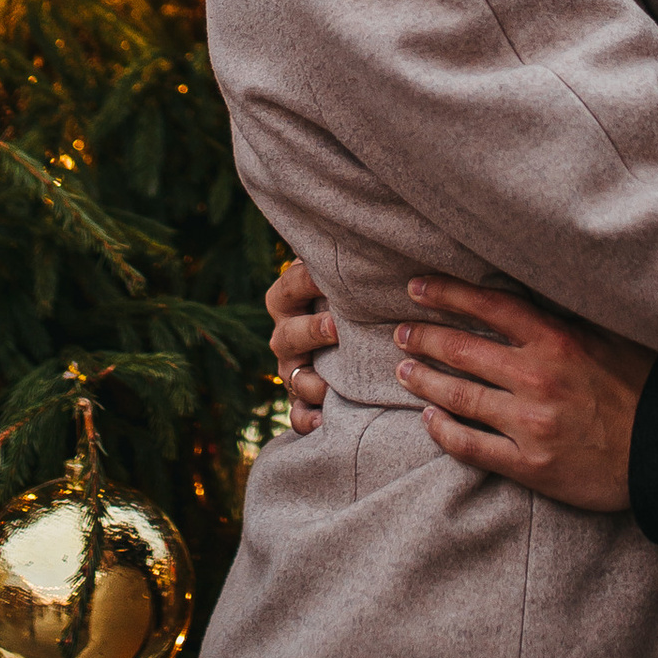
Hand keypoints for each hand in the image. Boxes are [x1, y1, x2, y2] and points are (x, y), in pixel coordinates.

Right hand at [263, 254, 337, 435]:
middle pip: (287, 335)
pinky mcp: (303, 398)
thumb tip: (371, 236)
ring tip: (331, 384)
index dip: (308, 281)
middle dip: (311, 331)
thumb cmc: (351, 296)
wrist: (351, 335)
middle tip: (337, 327)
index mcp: (289, 298)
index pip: (291, 285)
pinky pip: (297, 414)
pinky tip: (324, 421)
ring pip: (293, 376)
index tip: (332, 279)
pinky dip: (307, 419)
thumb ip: (346, 259)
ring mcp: (293, 368)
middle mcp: (286, 334)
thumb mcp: (344, 277)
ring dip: (311, 381)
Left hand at [393, 273, 652, 513]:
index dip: (446, 294)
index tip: (417, 287)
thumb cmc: (647, 389)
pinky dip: (444, 431)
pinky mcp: (530, 465)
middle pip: (462, 350)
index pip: (488, 307)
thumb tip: (535, 285)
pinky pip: (472, 446)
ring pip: (459, 397)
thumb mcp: (615, 336)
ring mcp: (530, 424)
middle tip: (401, 332)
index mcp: (558, 340)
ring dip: (423, 381)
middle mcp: (538, 378)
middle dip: (424, 337)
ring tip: (403, 371)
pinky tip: (429, 420)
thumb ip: (571, 315)